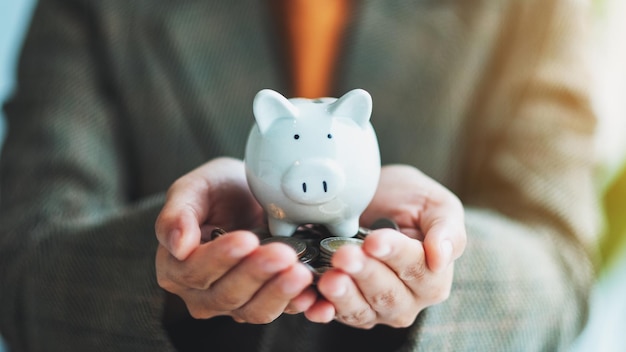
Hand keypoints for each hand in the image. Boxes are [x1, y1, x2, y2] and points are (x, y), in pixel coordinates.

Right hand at [155, 157, 314, 322]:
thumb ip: (177, 213)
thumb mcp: (194, 188)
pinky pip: (280, 310)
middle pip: (227, 293)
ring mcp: (234, 303)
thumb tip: (178, 245)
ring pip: (254, 309)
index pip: (195, 270)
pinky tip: (310, 291)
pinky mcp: (264, 302)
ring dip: (278, 291)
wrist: (249, 196)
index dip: (221, 257)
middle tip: (282, 253)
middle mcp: (201, 293)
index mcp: (176, 267)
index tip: (246, 239)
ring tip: (299, 270)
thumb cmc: (218, 192)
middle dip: (257, 273)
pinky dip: (296, 303)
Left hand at [304, 164, 465, 327]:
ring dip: (343, 295)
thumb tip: (442, 257)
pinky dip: (322, 309)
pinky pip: (335, 314)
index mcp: (434, 276)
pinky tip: (312, 301)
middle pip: (387, 293)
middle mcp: (408, 299)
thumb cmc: (409, 202)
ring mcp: (378, 309)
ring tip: (329, 278)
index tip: (374, 240)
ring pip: (362, 309)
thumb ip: (446, 229)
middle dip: (364, 273)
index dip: (395, 254)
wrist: (377, 202)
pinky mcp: (349, 310)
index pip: (417, 268)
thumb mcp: (435, 204)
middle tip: (344, 255)